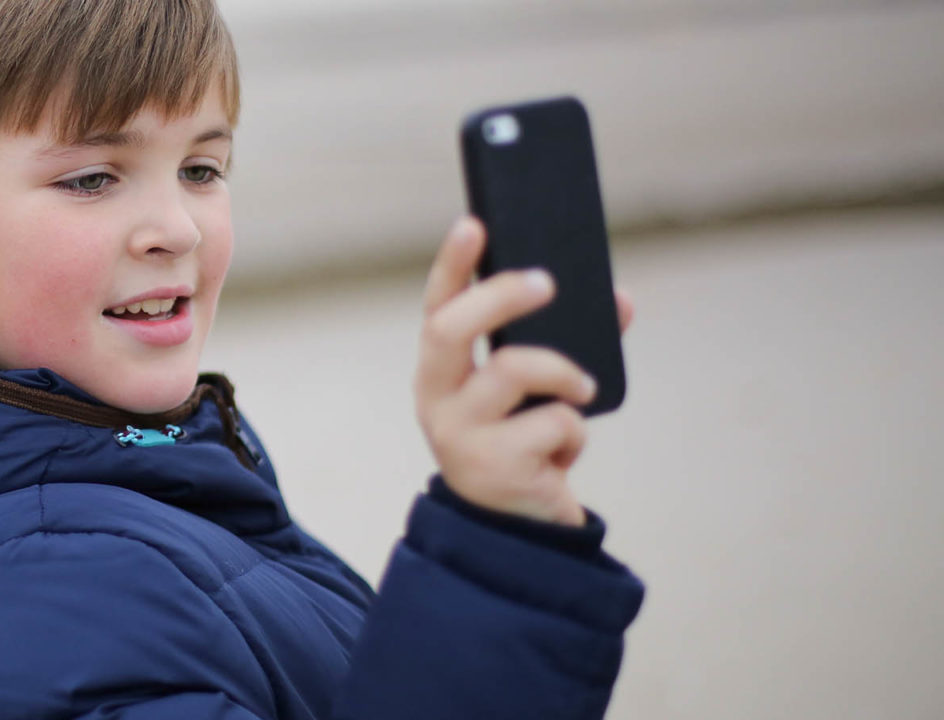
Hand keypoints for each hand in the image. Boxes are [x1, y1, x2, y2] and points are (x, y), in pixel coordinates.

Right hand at [414, 216, 632, 525]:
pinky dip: (572, 431)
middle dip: (502, 294)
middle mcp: (436, 398)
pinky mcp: (493, 467)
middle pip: (452, 326)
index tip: (474, 224)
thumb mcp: (532, 392)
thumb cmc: (520, 444)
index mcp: (441, 372)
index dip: (453, 264)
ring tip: (582, 390)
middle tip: (548, 283)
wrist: (515, 530)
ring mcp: (458, 434)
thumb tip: (621, 301)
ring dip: (563, 373)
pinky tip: (564, 452)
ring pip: (512, 369)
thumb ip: (567, 343)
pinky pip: (551, 422)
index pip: (436, 305)